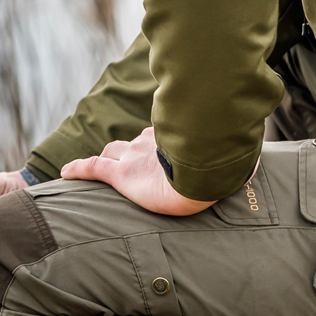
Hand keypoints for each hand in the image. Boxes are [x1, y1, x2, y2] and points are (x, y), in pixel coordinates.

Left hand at [60, 128, 216, 214]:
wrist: (205, 177)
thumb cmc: (218, 168)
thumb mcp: (223, 159)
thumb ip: (226, 159)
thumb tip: (250, 164)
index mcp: (171, 140)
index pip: (154, 139)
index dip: (149, 144)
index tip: (154, 152)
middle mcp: (149, 144)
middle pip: (128, 144)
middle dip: (123, 151)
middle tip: (122, 163)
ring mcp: (133, 158)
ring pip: (110, 153)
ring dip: (103, 160)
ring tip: (92, 170)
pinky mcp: (121, 174)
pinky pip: (92, 168)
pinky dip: (77, 168)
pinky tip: (65, 173)